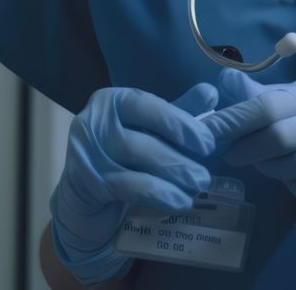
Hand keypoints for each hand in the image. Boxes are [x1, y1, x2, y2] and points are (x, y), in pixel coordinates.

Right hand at [49, 83, 216, 285]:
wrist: (84, 202)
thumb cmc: (124, 158)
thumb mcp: (151, 131)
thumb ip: (179, 111)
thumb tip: (211, 92)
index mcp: (113, 101)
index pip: (147, 104)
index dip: (179, 122)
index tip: (207, 143)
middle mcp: (94, 122)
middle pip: (141, 137)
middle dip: (178, 157)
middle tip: (205, 175)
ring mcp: (85, 154)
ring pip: (134, 162)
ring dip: (171, 176)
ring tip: (196, 188)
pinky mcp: (85, 184)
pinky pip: (126, 187)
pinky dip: (156, 194)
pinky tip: (177, 202)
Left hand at [205, 69, 295, 203]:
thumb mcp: (294, 93)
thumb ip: (258, 93)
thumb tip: (224, 79)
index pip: (265, 105)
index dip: (234, 118)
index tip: (207, 128)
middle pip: (274, 137)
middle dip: (244, 146)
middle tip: (229, 151)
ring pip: (283, 165)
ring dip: (264, 163)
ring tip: (260, 157)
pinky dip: (285, 177)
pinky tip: (286, 168)